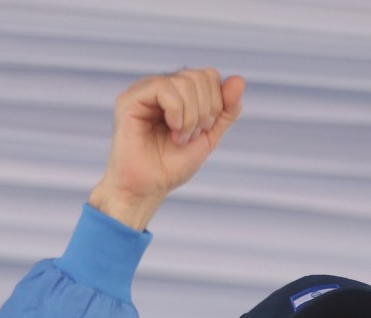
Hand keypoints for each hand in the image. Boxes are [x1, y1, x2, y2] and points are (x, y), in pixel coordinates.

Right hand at [89, 70, 243, 230]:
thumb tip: (239, 79)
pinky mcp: (130, 99)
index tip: (202, 131)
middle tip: (190, 136)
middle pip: (200, 76)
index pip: (209, 75)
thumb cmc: (172, 166)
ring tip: (179, 138)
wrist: (147, 189)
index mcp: (178, 92)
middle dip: (205, 110)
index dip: (216, 102)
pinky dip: (177, 111)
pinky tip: (172, 129)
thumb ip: (226, 110)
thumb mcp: (209, 137)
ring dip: (191, 116)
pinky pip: (164, 87)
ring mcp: (144, 90)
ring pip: (185, 80)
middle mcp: (161, 86)